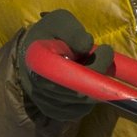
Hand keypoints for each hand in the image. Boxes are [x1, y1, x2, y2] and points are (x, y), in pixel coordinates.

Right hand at [12, 9, 108, 123]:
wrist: (31, 54)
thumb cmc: (48, 36)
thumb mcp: (59, 22)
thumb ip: (72, 31)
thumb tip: (88, 44)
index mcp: (39, 65)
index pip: (72, 75)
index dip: (95, 66)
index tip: (106, 48)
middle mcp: (41, 90)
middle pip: (83, 92)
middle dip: (100, 73)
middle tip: (105, 54)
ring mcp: (49, 105)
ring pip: (86, 102)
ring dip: (96, 84)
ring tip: (89, 65)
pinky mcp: (57, 113)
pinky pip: (83, 109)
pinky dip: (90, 95)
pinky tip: (84, 80)